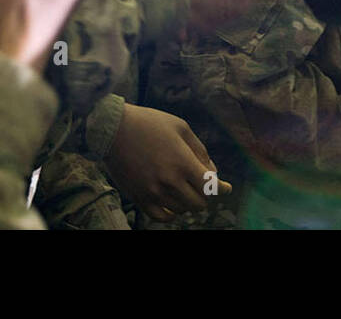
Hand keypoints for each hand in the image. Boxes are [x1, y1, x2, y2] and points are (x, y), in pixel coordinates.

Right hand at [105, 104, 229, 221]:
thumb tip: (213, 172)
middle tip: (203, 185)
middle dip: (206, 194)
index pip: (211, 187)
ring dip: (188, 201)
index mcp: (183, 162)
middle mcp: (169, 181)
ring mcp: (153, 192)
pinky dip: (172, 213)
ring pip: (182, 210)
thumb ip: (200, 151)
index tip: (227, 188)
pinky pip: (161, 217)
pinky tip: (173, 203)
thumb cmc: (150, 123)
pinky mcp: (138, 198)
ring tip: (185, 188)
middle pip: (199, 202)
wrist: (113, 128)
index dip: (224, 189)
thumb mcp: (181, 128)